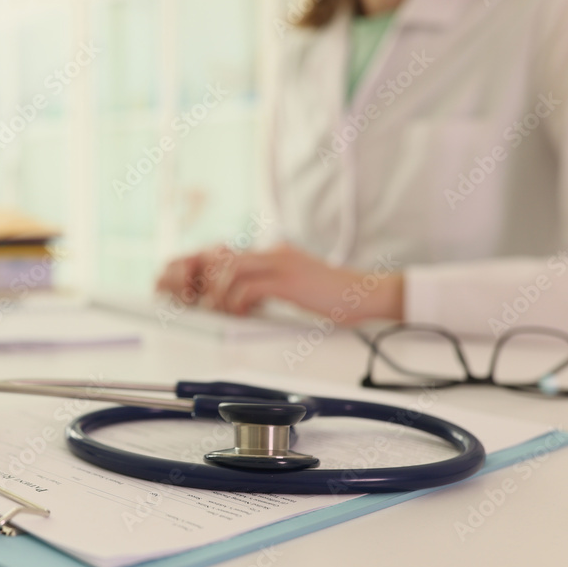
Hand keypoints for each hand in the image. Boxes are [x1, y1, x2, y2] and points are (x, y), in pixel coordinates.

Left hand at [156, 243, 403, 323]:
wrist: (366, 294)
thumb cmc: (335, 296)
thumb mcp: (297, 285)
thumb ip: (272, 285)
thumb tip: (245, 298)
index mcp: (275, 253)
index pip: (228, 254)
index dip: (209, 271)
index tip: (201, 292)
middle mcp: (274, 253)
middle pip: (222, 258)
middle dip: (206, 282)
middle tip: (205, 303)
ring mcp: (280, 265)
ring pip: (230, 270)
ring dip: (219, 294)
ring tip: (222, 311)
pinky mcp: (288, 281)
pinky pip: (248, 288)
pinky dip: (237, 302)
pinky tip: (242, 313)